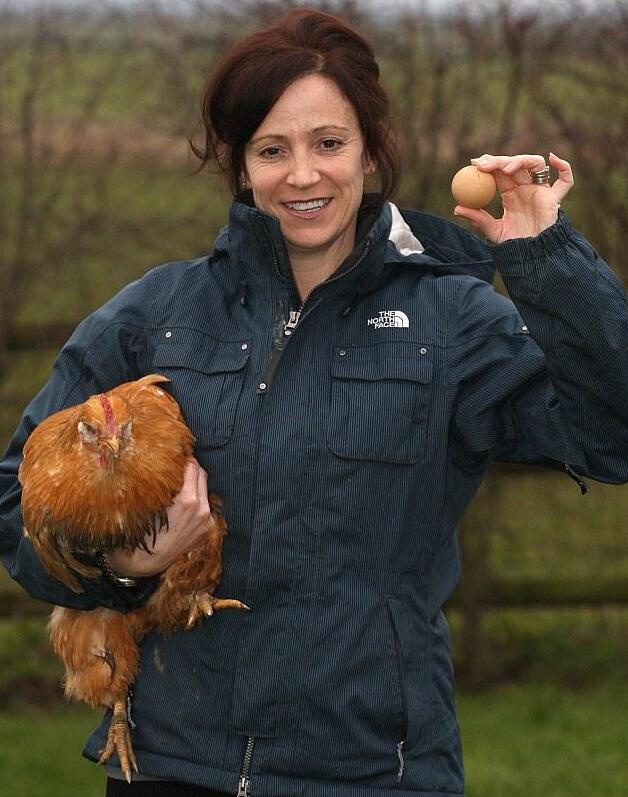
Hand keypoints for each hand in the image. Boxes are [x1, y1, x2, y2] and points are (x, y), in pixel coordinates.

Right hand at [107, 458, 211, 577]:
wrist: (142, 564)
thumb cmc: (138, 532)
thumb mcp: (146, 503)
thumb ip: (161, 483)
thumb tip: (164, 463)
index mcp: (187, 501)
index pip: (192, 466)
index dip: (182, 458)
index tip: (173, 455)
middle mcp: (201, 509)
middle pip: (201, 474)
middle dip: (190, 468)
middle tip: (175, 466)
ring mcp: (205, 520)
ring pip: (204, 489)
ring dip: (193, 482)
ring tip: (176, 483)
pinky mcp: (205, 529)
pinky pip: (204, 504)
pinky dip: (195, 498)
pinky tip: (180, 501)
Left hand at [454, 152, 573, 242]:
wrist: (532, 255)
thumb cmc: (513, 244)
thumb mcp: (492, 230)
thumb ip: (477, 218)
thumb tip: (457, 208)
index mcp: (511, 194)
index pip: (500, 172)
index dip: (489, 165)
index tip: (475, 163)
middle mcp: (526, 188)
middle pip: (514, 165)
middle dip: (499, 161)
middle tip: (484, 164)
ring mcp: (541, 191)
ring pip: (534, 165)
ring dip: (520, 161)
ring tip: (504, 169)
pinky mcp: (554, 198)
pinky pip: (565, 181)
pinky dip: (563, 167)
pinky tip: (552, 158)